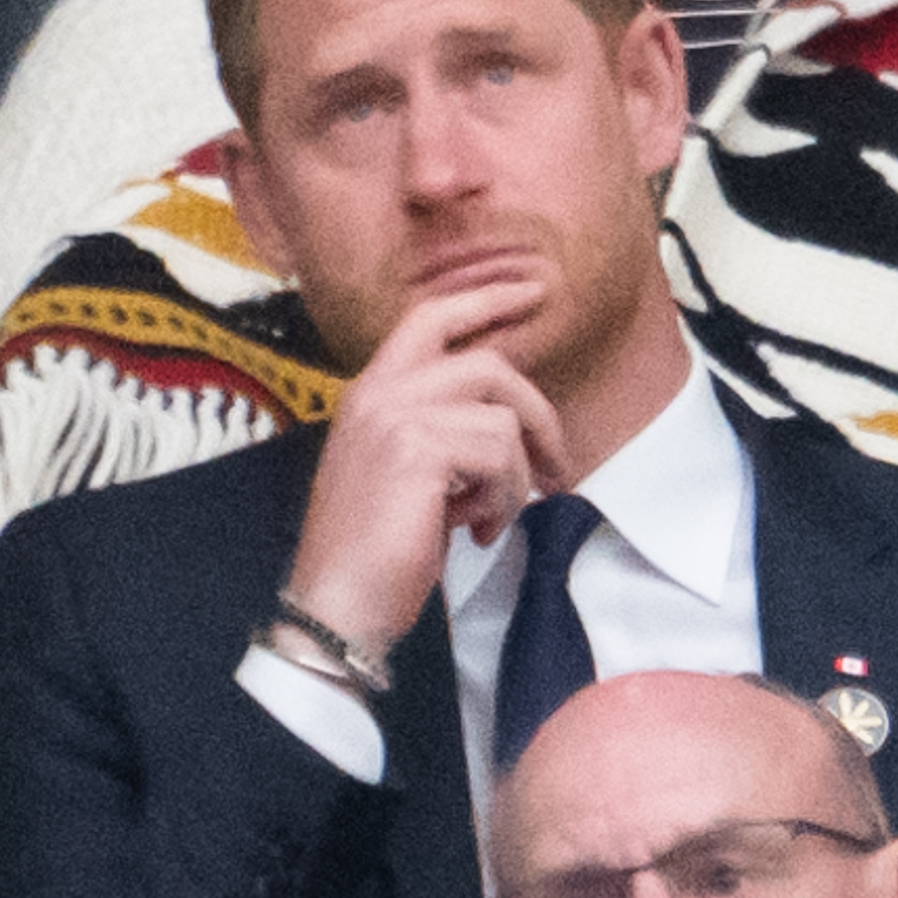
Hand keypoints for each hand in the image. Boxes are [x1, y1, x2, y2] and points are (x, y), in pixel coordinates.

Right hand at [280, 280, 570, 654]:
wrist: (337, 606)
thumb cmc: (376, 555)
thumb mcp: (409, 478)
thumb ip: (445, 437)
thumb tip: (512, 428)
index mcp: (371, 394)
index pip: (430, 318)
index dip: (486, 299)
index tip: (534, 290)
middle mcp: (378, 394)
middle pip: (488, 365)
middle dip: (538, 416)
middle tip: (560, 468)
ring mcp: (394, 417)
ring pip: (502, 419)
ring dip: (515, 478)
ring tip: (491, 518)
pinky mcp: (417, 449)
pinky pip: (500, 456)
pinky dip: (505, 499)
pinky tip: (477, 531)